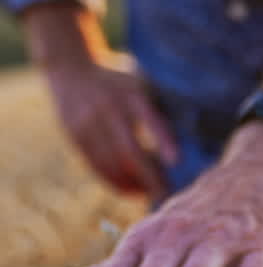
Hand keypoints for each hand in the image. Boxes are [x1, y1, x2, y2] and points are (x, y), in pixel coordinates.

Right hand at [23, 1, 176, 200]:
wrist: (71, 70)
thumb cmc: (119, 83)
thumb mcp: (141, 85)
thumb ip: (157, 109)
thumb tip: (186, 146)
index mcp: (132, 94)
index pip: (151, 119)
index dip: (163, 140)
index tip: (176, 161)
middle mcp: (109, 109)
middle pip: (130, 150)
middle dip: (150, 176)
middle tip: (168, 196)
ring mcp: (88, 124)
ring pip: (111, 163)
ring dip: (132, 184)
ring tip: (150, 194)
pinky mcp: (75, 136)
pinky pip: (95, 165)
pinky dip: (113, 181)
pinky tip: (129, 190)